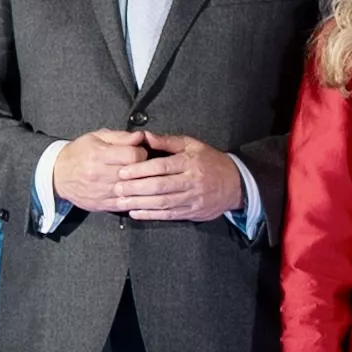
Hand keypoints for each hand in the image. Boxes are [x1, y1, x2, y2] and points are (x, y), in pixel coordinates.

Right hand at [52, 129, 152, 212]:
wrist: (58, 175)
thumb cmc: (79, 153)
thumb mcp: (97, 137)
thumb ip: (121, 137)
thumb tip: (140, 136)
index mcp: (99, 154)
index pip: (133, 155)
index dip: (141, 152)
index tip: (140, 152)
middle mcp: (100, 174)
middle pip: (135, 173)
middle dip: (145, 169)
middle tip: (145, 166)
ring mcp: (101, 191)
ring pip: (132, 190)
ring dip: (142, 185)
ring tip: (143, 179)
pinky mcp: (102, 204)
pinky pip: (125, 204)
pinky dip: (135, 199)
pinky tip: (138, 193)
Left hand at [120, 133, 245, 221]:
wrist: (235, 184)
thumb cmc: (210, 161)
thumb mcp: (192, 144)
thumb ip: (168, 141)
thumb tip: (144, 136)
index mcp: (189, 162)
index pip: (161, 166)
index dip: (140, 170)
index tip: (123, 171)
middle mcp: (191, 181)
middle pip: (159, 186)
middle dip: (135, 188)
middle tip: (116, 188)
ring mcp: (192, 198)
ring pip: (162, 202)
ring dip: (139, 203)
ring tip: (121, 202)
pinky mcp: (192, 212)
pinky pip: (169, 215)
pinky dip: (151, 215)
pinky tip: (136, 213)